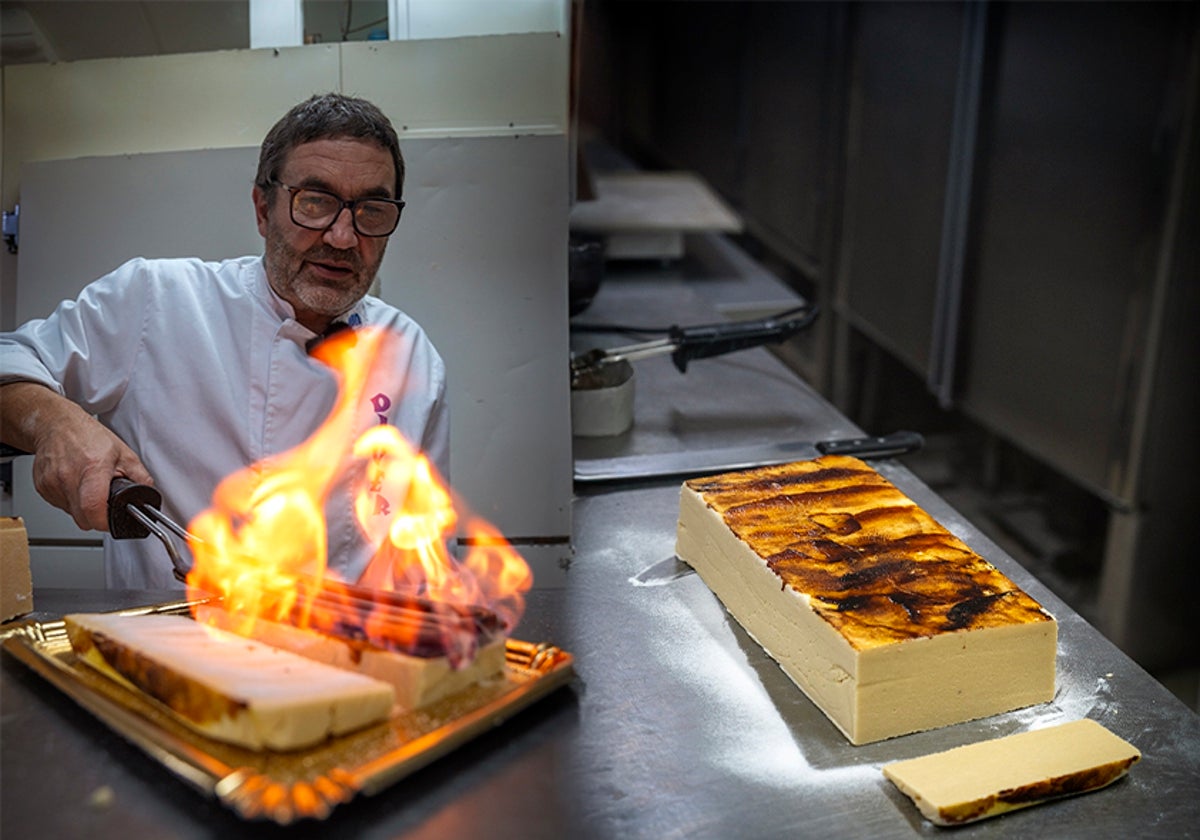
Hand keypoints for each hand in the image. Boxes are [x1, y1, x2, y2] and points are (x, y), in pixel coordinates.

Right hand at [1, 382, 152, 530]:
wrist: (57, 425)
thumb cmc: (88, 436)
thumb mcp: (124, 453)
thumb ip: (139, 477)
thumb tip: (148, 496)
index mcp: (93, 467)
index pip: (94, 508)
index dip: (105, 521)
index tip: (112, 520)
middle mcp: (69, 476)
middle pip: (83, 518)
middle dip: (96, 516)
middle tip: (104, 503)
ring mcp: (52, 483)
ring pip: (71, 513)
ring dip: (82, 508)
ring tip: (88, 487)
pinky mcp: (41, 487)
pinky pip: (60, 505)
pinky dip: (70, 501)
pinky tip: (76, 485)